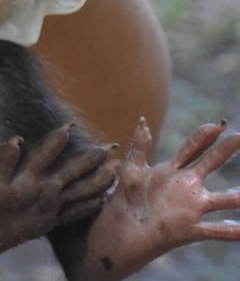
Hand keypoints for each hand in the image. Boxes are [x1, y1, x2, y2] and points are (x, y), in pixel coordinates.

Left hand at [77, 118, 239, 278]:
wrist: (123, 229)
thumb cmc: (128, 199)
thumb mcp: (131, 170)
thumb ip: (138, 146)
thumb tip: (143, 120)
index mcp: (173, 171)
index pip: (192, 148)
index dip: (204, 136)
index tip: (216, 124)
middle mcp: (187, 186)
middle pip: (210, 164)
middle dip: (225, 151)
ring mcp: (192, 207)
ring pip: (223, 200)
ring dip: (237, 196)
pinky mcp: (191, 229)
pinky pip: (216, 231)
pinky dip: (232, 231)